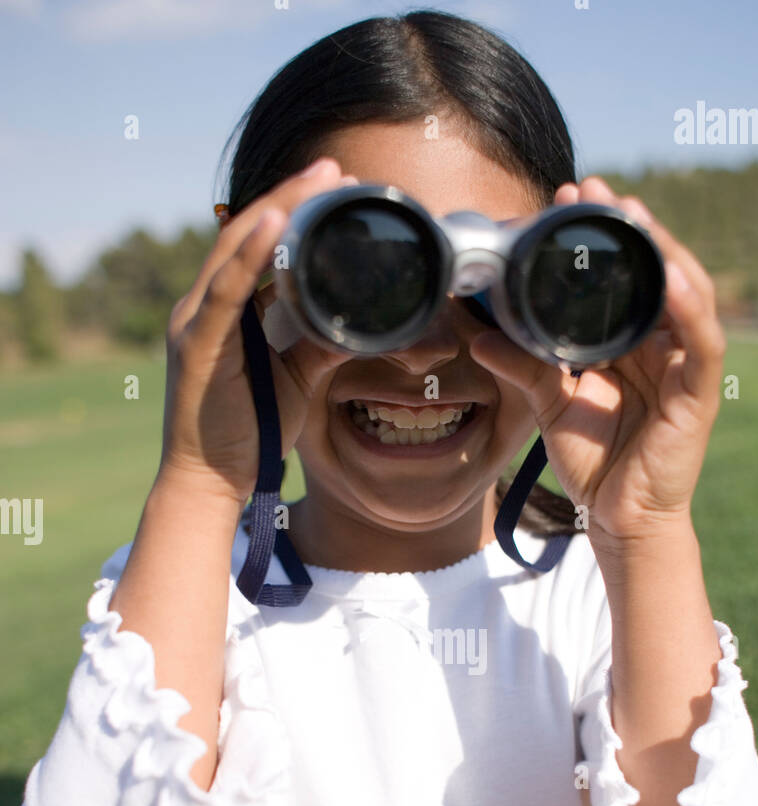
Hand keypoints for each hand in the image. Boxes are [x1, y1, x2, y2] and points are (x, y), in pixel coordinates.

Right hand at [159, 158, 354, 505]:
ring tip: (317, 180)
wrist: (211, 481)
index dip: (291, 210)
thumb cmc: (249, 432)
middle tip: (334, 168)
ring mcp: (197, 321)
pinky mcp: (199, 342)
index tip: (332, 185)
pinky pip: (227, 288)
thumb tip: (358, 321)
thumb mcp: (297, 378)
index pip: (256, 246)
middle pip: (247, 233)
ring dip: (278, 208)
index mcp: (224, 311)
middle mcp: (204, 306)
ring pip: (236, 248)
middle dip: (290, 196)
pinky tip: (275, 221)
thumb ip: (320, 344)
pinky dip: (251, 251)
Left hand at [468, 176, 726, 541]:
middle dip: (625, 225)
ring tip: (631, 213)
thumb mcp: (551, 403)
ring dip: (660, 248)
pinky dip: (690, 305)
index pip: (617, 274)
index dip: (594, 235)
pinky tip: (672, 275)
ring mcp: (683, 365)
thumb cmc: (594, 463)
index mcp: (629, 341)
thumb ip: (521, 364)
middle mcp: (660, 343)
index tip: (559, 200)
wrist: (618, 520)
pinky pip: (702, 340)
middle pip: (651, 269)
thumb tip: (474, 333)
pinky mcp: (698, 393)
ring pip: (683, 290)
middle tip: (587, 189)